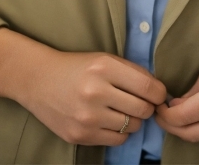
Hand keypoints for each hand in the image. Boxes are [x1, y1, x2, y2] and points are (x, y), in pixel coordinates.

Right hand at [0, 28, 166, 146]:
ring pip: (132, 127)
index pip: (149, 87)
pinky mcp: (80, 135)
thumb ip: (132, 72)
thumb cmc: (77, 66)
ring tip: (122, 110)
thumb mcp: (104, 59)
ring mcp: (87, 117)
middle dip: (147, 107)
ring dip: (133, 120)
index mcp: (105, 68)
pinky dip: (119, 132)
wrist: (38, 79)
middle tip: (140, 102)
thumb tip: (160, 92)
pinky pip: (116, 140)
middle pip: (143, 109)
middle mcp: (96, 92)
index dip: (160, 93)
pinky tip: (110, 120)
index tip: (158, 94)